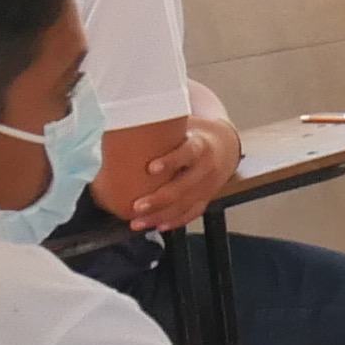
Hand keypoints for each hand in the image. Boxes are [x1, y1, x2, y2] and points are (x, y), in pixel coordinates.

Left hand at [127, 111, 239, 233]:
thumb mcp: (182, 124)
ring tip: (136, 223)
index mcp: (201, 144)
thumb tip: (121, 117)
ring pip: (186, 204)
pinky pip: (192, 213)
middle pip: (185, 186)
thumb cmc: (191, 133)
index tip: (150, 168)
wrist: (224, 145)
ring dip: (161, 216)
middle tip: (136, 206)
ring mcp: (209, 185)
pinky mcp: (207, 197)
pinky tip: (156, 227)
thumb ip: (159, 125)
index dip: (171, 160)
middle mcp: (207, 167)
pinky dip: (174, 221)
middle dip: (160, 198)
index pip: (188, 152)